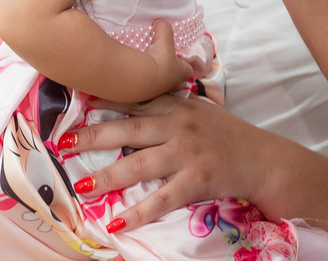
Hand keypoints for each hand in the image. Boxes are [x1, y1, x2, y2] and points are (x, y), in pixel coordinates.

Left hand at [67, 95, 279, 231]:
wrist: (263, 158)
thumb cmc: (229, 135)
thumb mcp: (201, 111)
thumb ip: (172, 106)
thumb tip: (138, 105)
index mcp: (178, 107)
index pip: (135, 103)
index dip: (105, 103)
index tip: (76, 104)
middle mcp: (179, 126)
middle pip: (129, 131)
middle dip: (94, 136)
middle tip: (64, 143)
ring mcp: (188, 153)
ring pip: (139, 165)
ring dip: (108, 176)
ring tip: (82, 187)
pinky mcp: (197, 179)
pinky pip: (161, 200)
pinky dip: (137, 214)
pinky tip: (116, 224)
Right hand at [145, 20, 192, 97]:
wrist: (139, 78)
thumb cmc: (158, 60)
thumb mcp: (164, 40)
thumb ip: (165, 29)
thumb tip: (161, 22)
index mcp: (180, 72)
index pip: (188, 70)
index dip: (185, 65)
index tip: (180, 60)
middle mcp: (171, 85)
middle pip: (179, 84)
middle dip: (175, 77)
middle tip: (167, 69)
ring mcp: (158, 93)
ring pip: (162, 88)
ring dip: (158, 82)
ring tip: (150, 72)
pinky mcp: (143, 97)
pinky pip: (147, 91)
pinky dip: (143, 85)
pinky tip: (138, 78)